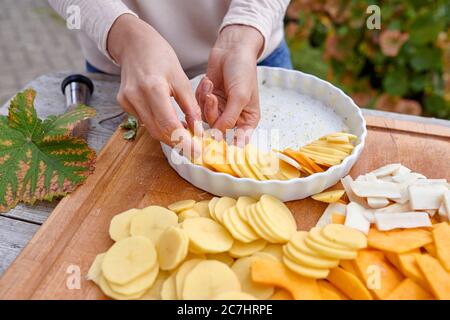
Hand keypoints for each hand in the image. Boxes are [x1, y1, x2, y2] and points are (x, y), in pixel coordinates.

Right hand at [108, 14, 201, 153]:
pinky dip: (158, 124)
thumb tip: (197, 130)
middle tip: (193, 147)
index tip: (197, 151)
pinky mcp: (123, 103)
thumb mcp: (181, 79)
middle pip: (159, 131)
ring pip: (151, 129)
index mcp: (153, 88)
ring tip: (185, 133)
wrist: (134, 44)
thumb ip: (190, 106)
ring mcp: (126, 101)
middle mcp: (136, 96)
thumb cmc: (161, 56)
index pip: (169, 125)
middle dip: (178, 141)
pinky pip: (144, 121)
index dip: (184, 141)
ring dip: (169, 135)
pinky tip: (169, 121)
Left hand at [196, 25, 263, 140]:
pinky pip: (199, 107)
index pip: (240, 140)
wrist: (231, 49)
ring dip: (205, 101)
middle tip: (212, 97)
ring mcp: (220, 109)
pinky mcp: (209, 101)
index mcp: (248, 120)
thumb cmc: (242, 70)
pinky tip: (208, 81)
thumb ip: (230, 117)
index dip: (229, 144)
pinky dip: (201, 94)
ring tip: (210, 85)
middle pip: (218, 129)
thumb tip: (218, 135)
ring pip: (206, 118)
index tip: (218, 143)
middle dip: (212, 112)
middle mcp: (234, 117)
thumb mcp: (240, 95)